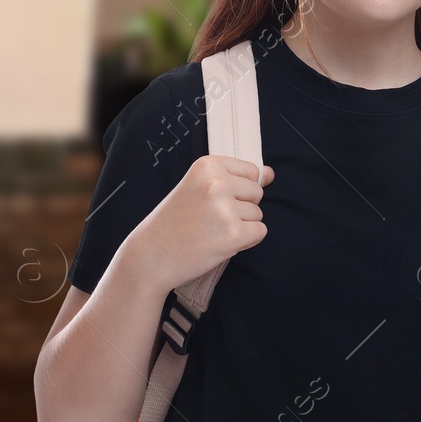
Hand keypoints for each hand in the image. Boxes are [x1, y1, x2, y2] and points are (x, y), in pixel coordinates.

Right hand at [126, 155, 274, 295]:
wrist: (150, 256)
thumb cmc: (175, 221)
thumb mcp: (198, 187)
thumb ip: (234, 178)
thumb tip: (270, 174)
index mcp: (208, 165)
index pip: (251, 171)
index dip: (237, 190)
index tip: (212, 200)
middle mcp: (217, 183)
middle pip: (257, 192)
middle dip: (240, 208)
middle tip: (209, 219)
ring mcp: (225, 209)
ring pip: (258, 214)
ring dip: (240, 225)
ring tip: (210, 231)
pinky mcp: (233, 234)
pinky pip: (260, 232)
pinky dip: (245, 241)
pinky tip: (219, 243)